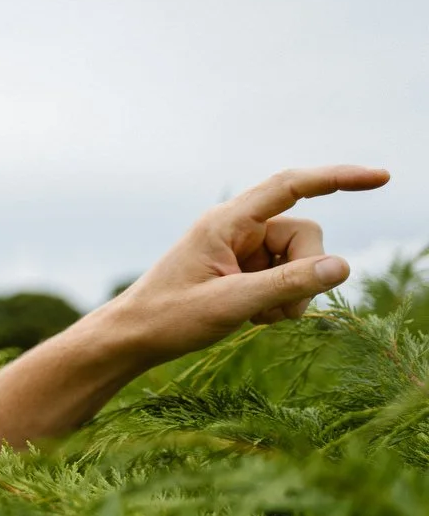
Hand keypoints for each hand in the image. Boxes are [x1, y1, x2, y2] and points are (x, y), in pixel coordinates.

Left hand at [109, 165, 389, 364]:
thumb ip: (287, 285)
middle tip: (272, 310)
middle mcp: (237, 228)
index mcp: (226, 222)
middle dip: (305, 274)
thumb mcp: (230, 304)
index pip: (291, 187)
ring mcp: (243, 248)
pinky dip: (281, 301)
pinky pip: (288, 277)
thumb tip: (342, 266)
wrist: (135, 337)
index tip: (380, 178)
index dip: (337, 179)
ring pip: (301, 261)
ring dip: (292, 294)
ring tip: (255, 317)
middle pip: (306, 236)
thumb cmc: (170, 317)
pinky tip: (252, 317)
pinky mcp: (246, 269)